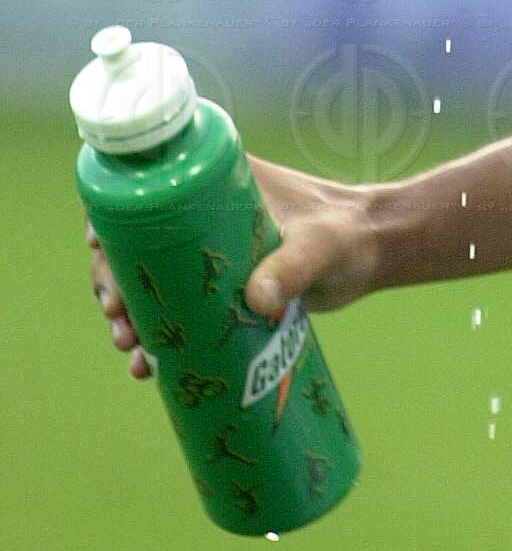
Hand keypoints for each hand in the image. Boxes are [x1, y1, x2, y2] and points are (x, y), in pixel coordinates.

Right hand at [86, 155, 380, 379]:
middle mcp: (205, 213)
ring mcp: (210, 251)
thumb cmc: (348, 233)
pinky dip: (157, 336)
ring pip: (149, 281)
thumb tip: (257, 300)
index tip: (99, 248)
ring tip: (133, 351)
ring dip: (131, 314)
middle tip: (119, 317)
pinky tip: (148, 368)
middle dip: (114, 279)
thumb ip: (293, 266)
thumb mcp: (321, 245)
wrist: (374, 252)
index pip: (149, 190)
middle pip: (137, 243)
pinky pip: (175, 310)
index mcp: (218, 181)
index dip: (112, 217)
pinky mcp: (222, 286)